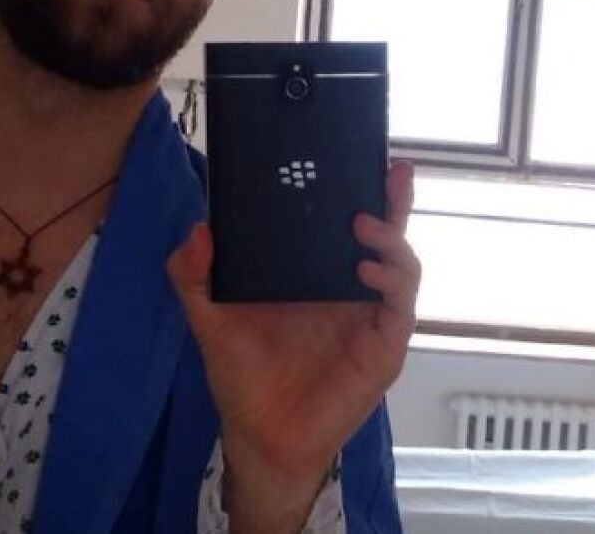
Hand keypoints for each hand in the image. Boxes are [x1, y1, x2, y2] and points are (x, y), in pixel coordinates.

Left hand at [166, 161, 419, 526]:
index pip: (343, 224)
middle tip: (392, 170)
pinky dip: (392, 284)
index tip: (354, 157)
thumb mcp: (209, 317)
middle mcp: (350, 290)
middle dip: (393, 200)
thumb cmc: (243, 376)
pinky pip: (401, 308)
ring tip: (364, 223)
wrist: (260, 437)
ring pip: (401, 265)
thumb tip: (197, 231)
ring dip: (391, 238)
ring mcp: (371, 317)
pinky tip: (367, 271)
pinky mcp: (382, 348)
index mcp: (316, 274)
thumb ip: (193, 275)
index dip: (356, 191)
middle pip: (384, 234)